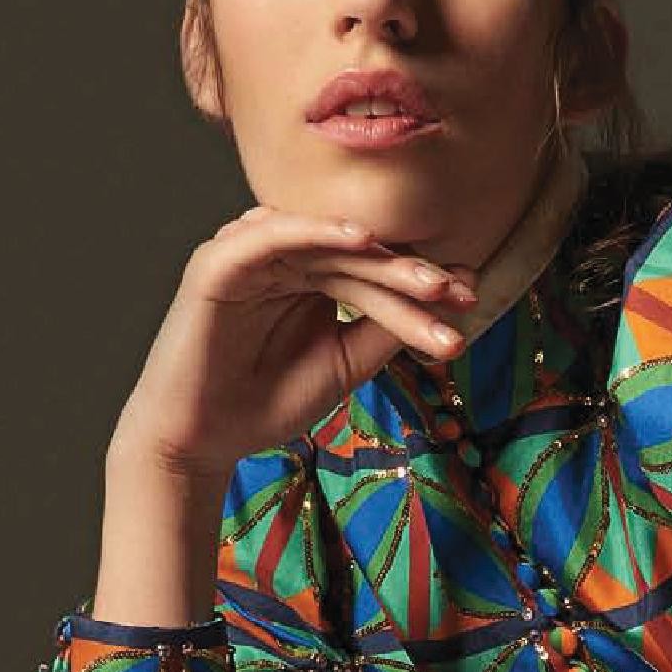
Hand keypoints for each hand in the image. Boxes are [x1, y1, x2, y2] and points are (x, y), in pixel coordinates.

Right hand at [110, 204, 480, 486]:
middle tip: (458, 292)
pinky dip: (315, 231)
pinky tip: (360, 240)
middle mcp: (281, 257)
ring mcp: (249, 254)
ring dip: (379, 259)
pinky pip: (272, 235)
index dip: (420, 286)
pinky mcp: (218, 261)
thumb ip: (387, 329)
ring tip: (427, 279)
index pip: (373, 273)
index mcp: (309, 275)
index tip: (471, 303)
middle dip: (410, 275)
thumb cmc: (267, 401)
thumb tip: (452, 295)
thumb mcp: (345, 364)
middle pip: (356, 257)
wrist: (201, 440)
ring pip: (325, 245)